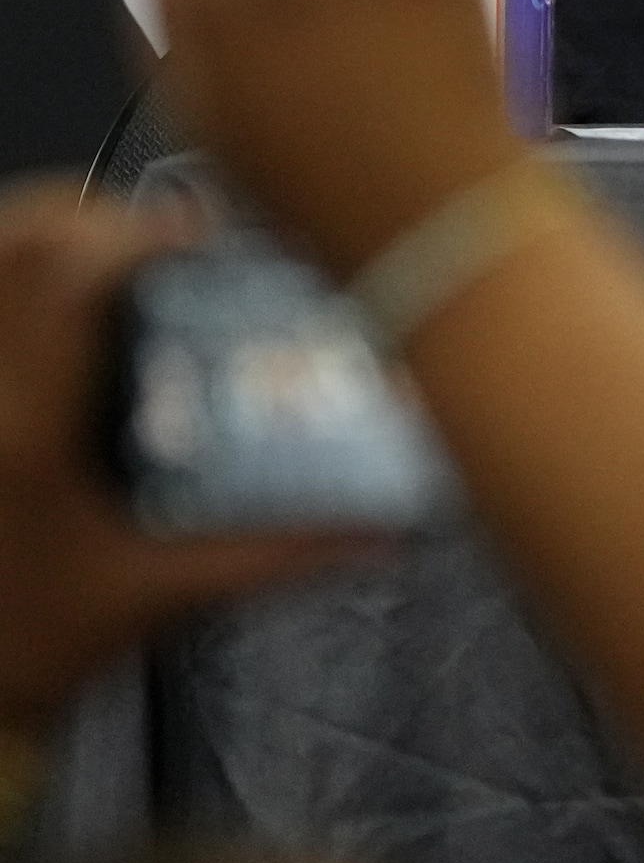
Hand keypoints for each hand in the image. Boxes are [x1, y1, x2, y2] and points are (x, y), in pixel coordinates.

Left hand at [0, 184, 377, 730]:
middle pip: (17, 241)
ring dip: (50, 245)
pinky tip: (65, 319)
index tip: (201, 239)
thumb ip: (282, 552)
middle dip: (92, 215)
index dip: (141, 229)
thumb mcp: (165, 592)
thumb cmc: (35, 647)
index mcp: (29, 426)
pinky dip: (25, 291)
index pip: (68, 270)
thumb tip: (387, 527)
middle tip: (157, 240)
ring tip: (110, 264)